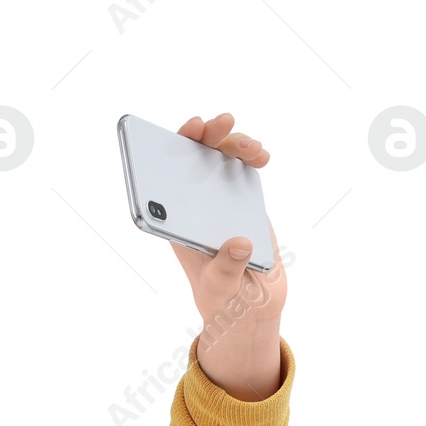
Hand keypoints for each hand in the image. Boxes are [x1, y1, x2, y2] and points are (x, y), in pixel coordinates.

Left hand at [169, 112, 287, 400]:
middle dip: (205, 134)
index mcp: (176, 222)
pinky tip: (261, 156)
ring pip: (218, 157)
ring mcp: (216, 198)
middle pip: (192, 159)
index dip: (171, 150)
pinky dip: (251, 155)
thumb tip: (239, 245)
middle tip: (222, 123)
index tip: (187, 132)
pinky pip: (242, 167)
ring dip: (233, 143)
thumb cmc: (224, 297)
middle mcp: (193, 204)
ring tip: (253, 149)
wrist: (250, 303)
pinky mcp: (240, 197)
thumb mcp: (221, 289)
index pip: (164, 180)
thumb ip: (227, 269)